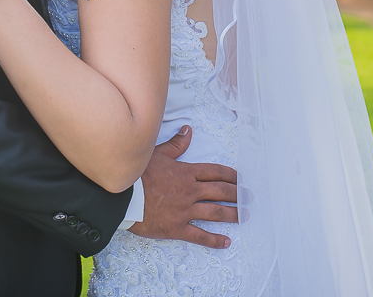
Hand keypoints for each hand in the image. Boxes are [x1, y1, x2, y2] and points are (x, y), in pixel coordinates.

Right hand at [130, 126, 237, 249]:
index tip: (241, 179)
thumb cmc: (137, 174)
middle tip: (250, 198)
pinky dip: (214, 239)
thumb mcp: (156, 154)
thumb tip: (188, 131)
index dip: (231, 175)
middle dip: (238, 194)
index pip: (215, 172)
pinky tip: (226, 241)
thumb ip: (175, 144)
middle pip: (220, 191)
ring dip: (232, 214)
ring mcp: (185, 210)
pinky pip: (200, 235)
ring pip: (215, 212)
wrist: (122, 197)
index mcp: (186, 172)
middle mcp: (190, 191)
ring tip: (244, 216)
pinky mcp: (177, 228)